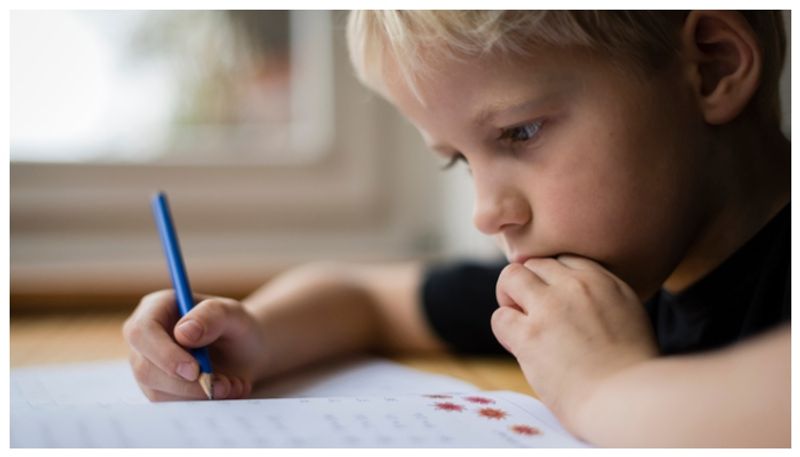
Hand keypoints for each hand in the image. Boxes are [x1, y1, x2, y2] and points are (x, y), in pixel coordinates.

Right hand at [123, 290, 266, 400]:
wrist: (245, 351)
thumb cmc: (236, 327)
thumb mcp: (234, 314)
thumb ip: (213, 316)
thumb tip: (183, 333)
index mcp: (157, 308)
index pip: (142, 331)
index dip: (164, 354)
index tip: (194, 370)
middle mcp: (145, 338)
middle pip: (145, 368)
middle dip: (186, 384)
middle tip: (223, 385)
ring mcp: (147, 365)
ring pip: (156, 391)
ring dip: (198, 395)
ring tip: (232, 385)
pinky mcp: (157, 388)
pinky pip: (169, 404)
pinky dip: (200, 402)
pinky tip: (226, 390)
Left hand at [492, 255, 657, 423]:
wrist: (628, 402)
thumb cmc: (631, 373)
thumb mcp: (630, 318)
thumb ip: (602, 300)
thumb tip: (572, 301)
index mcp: (605, 281)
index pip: (563, 259)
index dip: (551, 280)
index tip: (554, 303)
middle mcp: (577, 285)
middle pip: (535, 264)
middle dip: (528, 287)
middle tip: (533, 316)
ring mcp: (552, 306)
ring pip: (511, 277)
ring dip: (509, 299)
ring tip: (521, 324)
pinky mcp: (530, 334)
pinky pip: (500, 317)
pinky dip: (505, 331)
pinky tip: (519, 347)